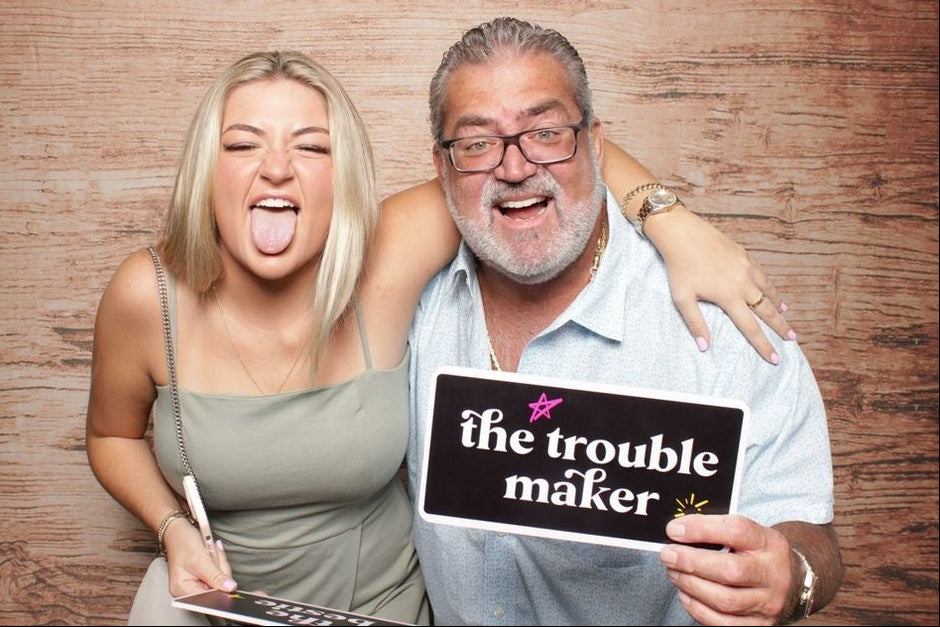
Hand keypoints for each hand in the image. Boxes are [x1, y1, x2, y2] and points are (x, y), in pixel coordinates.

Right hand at [165, 520, 235, 596]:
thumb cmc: (182, 541)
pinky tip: (212, 554)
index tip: (229, 582)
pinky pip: (218, 573)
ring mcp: (196, 583)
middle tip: (213, 555)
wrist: (178, 530)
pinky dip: (218, 562)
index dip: (221, 591)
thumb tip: (230, 588)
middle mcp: (188, 590)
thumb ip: (215, 575)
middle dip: (220, 570)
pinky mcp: (203, 577)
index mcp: (182, 590)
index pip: (208, 599)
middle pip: (216, 589)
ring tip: (210, 551)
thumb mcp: (200, 558)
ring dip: (220, 563)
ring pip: (220, 580)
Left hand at [645, 206, 794, 364]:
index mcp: (729, 296)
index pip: (751, 328)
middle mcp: (743, 283)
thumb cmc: (679, 267)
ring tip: (785, 314)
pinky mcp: (744, 255)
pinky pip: (762, 275)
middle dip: (780, 326)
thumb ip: (695, 323)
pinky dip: (770, 286)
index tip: (775, 359)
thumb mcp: (682, 298)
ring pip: (768, 290)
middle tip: (792, 338)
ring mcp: (746, 267)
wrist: (682, 233)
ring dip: (778, 304)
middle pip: (767, 310)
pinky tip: (770, 290)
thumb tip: (705, 347)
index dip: (764, 345)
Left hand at [659, 514, 792, 624]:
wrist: (792, 581)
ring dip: (690, 585)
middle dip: (691, 562)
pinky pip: (724, 623)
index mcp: (769, 543)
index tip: (674, 529)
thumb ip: (718, 530)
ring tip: (674, 572)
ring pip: (725, 600)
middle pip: (730, 571)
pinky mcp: (760, 624)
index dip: (701, 529)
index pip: (736, 531)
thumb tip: (678, 531)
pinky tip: (686, 594)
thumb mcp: (749, 534)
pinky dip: (698, 609)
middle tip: (668, 554)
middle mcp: (772, 574)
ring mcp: (768, 603)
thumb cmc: (759, 553)